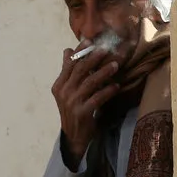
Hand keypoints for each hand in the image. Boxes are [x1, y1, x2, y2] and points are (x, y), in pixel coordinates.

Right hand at [51, 46, 119, 168]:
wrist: (74, 136)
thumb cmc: (74, 110)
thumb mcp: (68, 91)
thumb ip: (69, 72)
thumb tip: (67, 50)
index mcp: (59, 85)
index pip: (70, 64)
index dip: (79, 51)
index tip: (89, 40)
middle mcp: (64, 92)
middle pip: (80, 70)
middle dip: (93, 58)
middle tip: (106, 50)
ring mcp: (73, 102)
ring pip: (90, 82)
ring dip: (104, 72)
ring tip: (115, 65)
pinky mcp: (83, 112)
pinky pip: (97, 98)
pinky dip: (107, 91)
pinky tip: (116, 86)